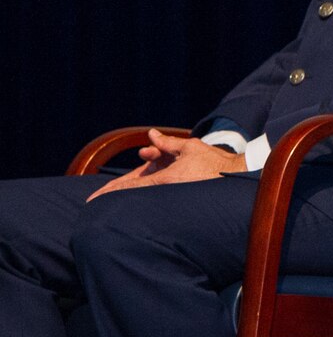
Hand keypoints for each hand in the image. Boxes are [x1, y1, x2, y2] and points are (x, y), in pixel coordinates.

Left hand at [88, 130, 246, 200]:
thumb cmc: (215, 163)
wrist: (236, 177)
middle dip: (115, 193)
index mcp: (164, 179)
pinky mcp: (178, 196)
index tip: (92, 201)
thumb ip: (168, 143)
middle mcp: (165, 190)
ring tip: (121, 183)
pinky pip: (158, 189)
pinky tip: (146, 176)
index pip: (130, 187)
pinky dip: (148, 183)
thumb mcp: (190, 147)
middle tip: (94, 201)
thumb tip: (152, 136)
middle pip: (135, 191)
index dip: (109, 192)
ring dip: (135, 183)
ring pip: (147, 189)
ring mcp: (172, 194)